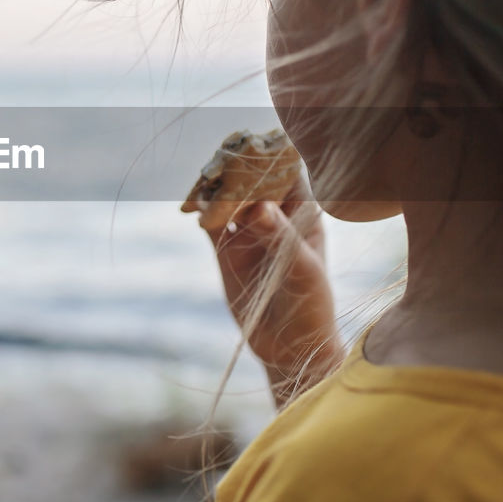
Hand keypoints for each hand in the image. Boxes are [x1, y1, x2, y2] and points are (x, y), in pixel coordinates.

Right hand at [198, 171, 342, 400]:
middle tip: (217, 169)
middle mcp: (274, 213)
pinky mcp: (226, 246)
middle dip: (233, 169)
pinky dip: (199, 209)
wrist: (290, 347)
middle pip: (250, 177)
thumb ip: (279, 237)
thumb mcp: (301, 270)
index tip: (248, 154)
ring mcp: (248, 228)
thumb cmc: (311, 306)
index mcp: (303, 211)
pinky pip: (209, 219)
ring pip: (226, 195)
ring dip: (212, 187)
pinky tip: (191, 208)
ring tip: (202, 188)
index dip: (267, 157)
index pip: (284, 171)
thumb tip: (258, 205)